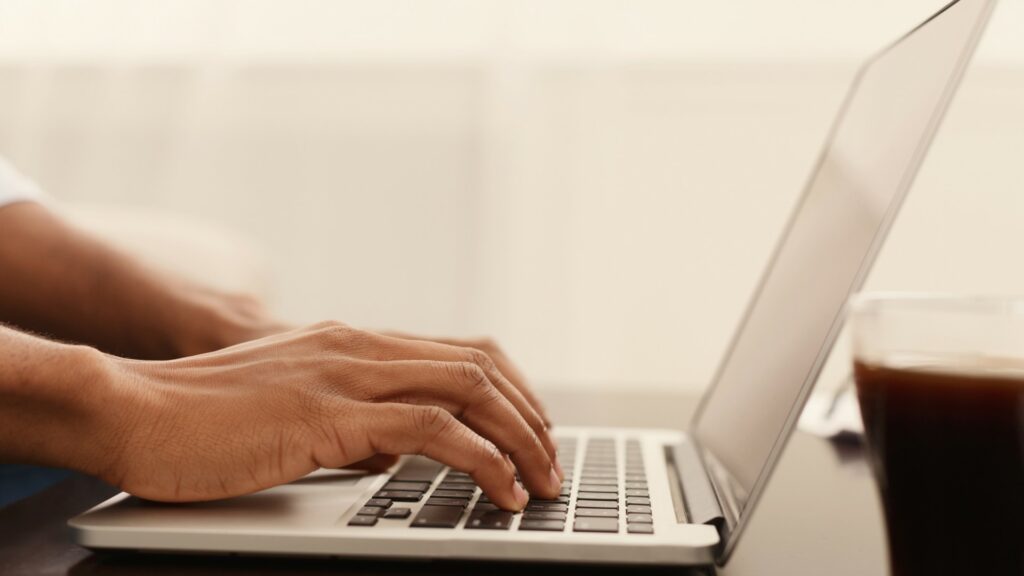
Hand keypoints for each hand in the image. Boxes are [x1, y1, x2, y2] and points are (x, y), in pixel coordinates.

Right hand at [95, 322, 562, 510]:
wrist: (129, 409)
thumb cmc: (200, 420)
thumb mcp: (291, 410)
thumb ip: (347, 420)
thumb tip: (391, 451)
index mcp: (352, 343)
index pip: (461, 352)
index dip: (510, 392)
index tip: (531, 434)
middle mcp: (358, 346)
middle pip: (480, 364)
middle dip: (530, 415)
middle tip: (552, 462)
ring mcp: (344, 374)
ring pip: (469, 389)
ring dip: (521, 439)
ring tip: (543, 482)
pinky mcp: (327, 413)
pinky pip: (431, 430)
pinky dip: (481, 459)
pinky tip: (501, 490)